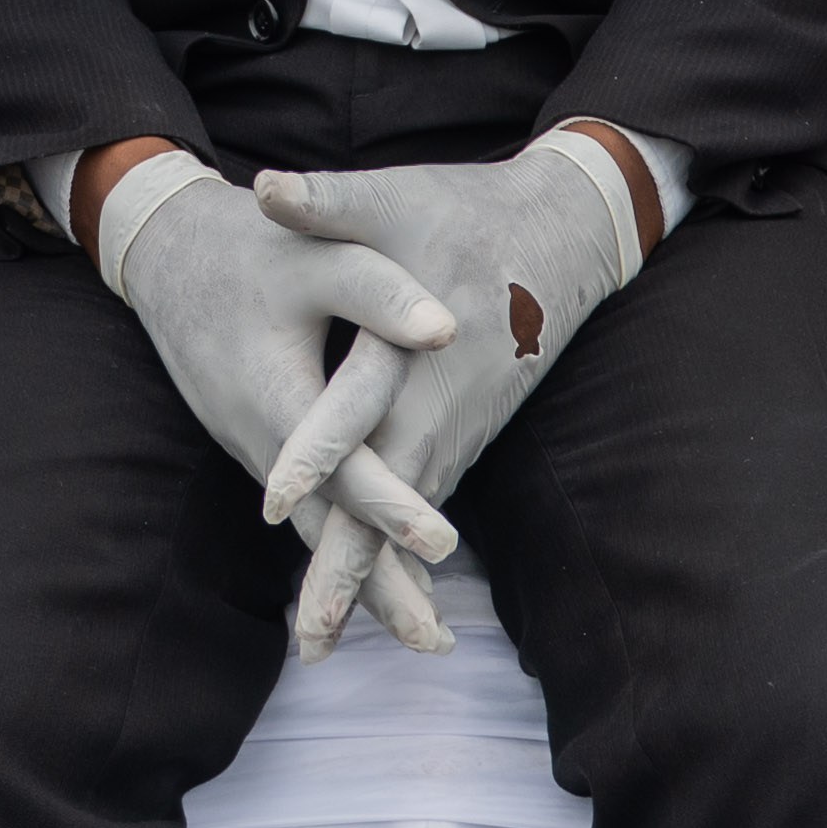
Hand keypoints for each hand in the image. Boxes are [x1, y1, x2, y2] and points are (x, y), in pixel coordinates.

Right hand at [88, 160, 463, 639]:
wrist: (169, 251)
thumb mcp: (318, 254)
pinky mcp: (260, 445)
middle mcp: (258, 440)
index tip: (443, 543)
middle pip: (324, 529)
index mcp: (275, 397)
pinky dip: (337, 550)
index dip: (391, 505)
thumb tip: (447, 330)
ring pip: (312, 530)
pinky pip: (303, 513)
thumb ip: (380, 291)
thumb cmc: (253, 247)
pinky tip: (376, 578)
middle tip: (435, 644)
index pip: (341, 469)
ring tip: (422, 635)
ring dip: (361, 584)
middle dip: (377, 589)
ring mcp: (255, 449)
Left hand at [247, 135, 649, 658]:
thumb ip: (328, 202)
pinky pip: (425, 505)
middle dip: (349, 567)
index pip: (364, 409)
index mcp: (420, 345)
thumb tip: (261, 188)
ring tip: (320, 640)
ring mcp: (463, 425)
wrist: (565, 232)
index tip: (276, 500)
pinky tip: (370, 600)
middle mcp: (446, 400)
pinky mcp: (467, 433)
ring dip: (371, 578)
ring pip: (410, 516)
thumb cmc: (468, 209)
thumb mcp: (397, 197)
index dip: (322, 454)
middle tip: (308, 639)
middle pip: (391, 496)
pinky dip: (397, 555)